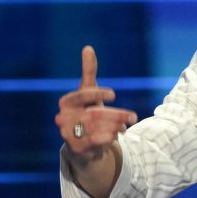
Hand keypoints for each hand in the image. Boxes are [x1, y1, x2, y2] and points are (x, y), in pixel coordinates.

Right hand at [55, 45, 137, 159]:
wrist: (84, 145)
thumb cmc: (87, 113)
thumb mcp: (89, 93)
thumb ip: (88, 72)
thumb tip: (88, 48)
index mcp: (66, 103)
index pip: (82, 94)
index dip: (98, 93)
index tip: (114, 94)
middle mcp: (63, 118)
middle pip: (94, 114)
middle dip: (116, 114)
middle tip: (133, 116)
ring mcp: (67, 135)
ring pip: (96, 128)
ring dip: (115, 126)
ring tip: (126, 126)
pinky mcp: (76, 149)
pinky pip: (95, 141)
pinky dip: (109, 136)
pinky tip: (117, 134)